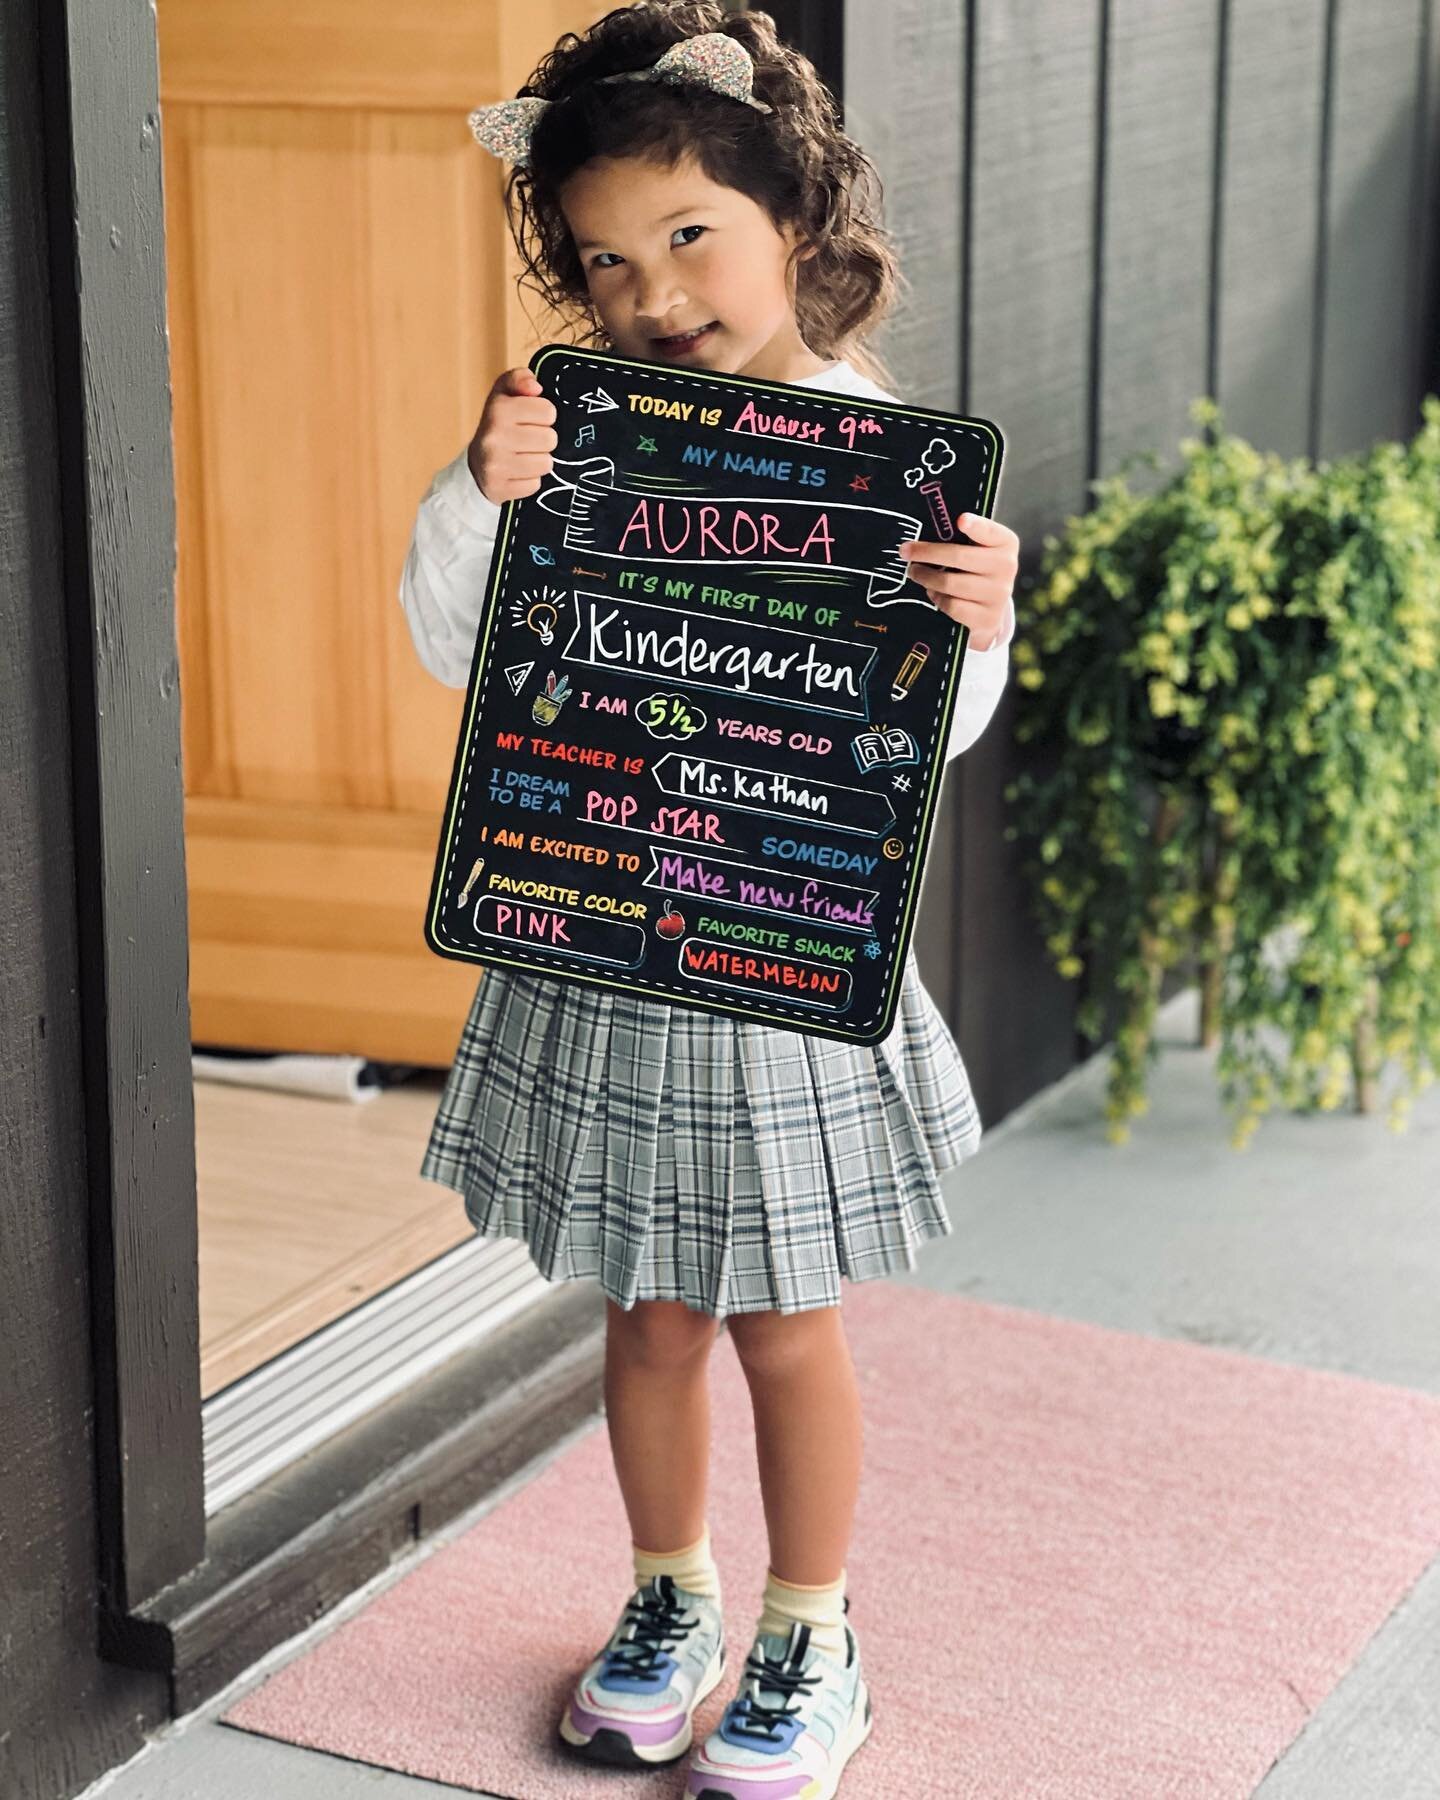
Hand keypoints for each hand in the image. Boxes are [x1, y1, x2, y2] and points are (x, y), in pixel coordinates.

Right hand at [467, 367, 557, 501]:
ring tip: (524, 456)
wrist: (476, 465)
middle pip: (550, 439)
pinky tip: (518, 472)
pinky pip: (535, 485)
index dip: (544, 416)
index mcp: (498, 409)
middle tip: (528, 441)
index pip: (548, 411)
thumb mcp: (505, 394)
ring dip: (539, 461)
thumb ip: (520, 378)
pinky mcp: (500, 488)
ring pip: (545, 463)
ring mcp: (496, 464)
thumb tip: (535, 387)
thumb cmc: (498, 426)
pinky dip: (530, 480)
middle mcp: (495, 436)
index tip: (532, 420)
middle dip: (543, 440)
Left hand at [898, 511, 1018, 649]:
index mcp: (1005, 542)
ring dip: (926, 577)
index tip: (960, 520)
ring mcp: (999, 594)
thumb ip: (959, 538)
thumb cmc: (975, 570)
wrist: (989, 610)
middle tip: (905, 551)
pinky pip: (953, 606)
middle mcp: (1006, 566)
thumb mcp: (976, 550)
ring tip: (914, 573)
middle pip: (959, 557)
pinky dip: (937, 599)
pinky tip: (932, 593)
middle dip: (926, 553)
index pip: (989, 531)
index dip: (975, 526)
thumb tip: (924, 533)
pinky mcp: (987, 618)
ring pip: (951, 583)